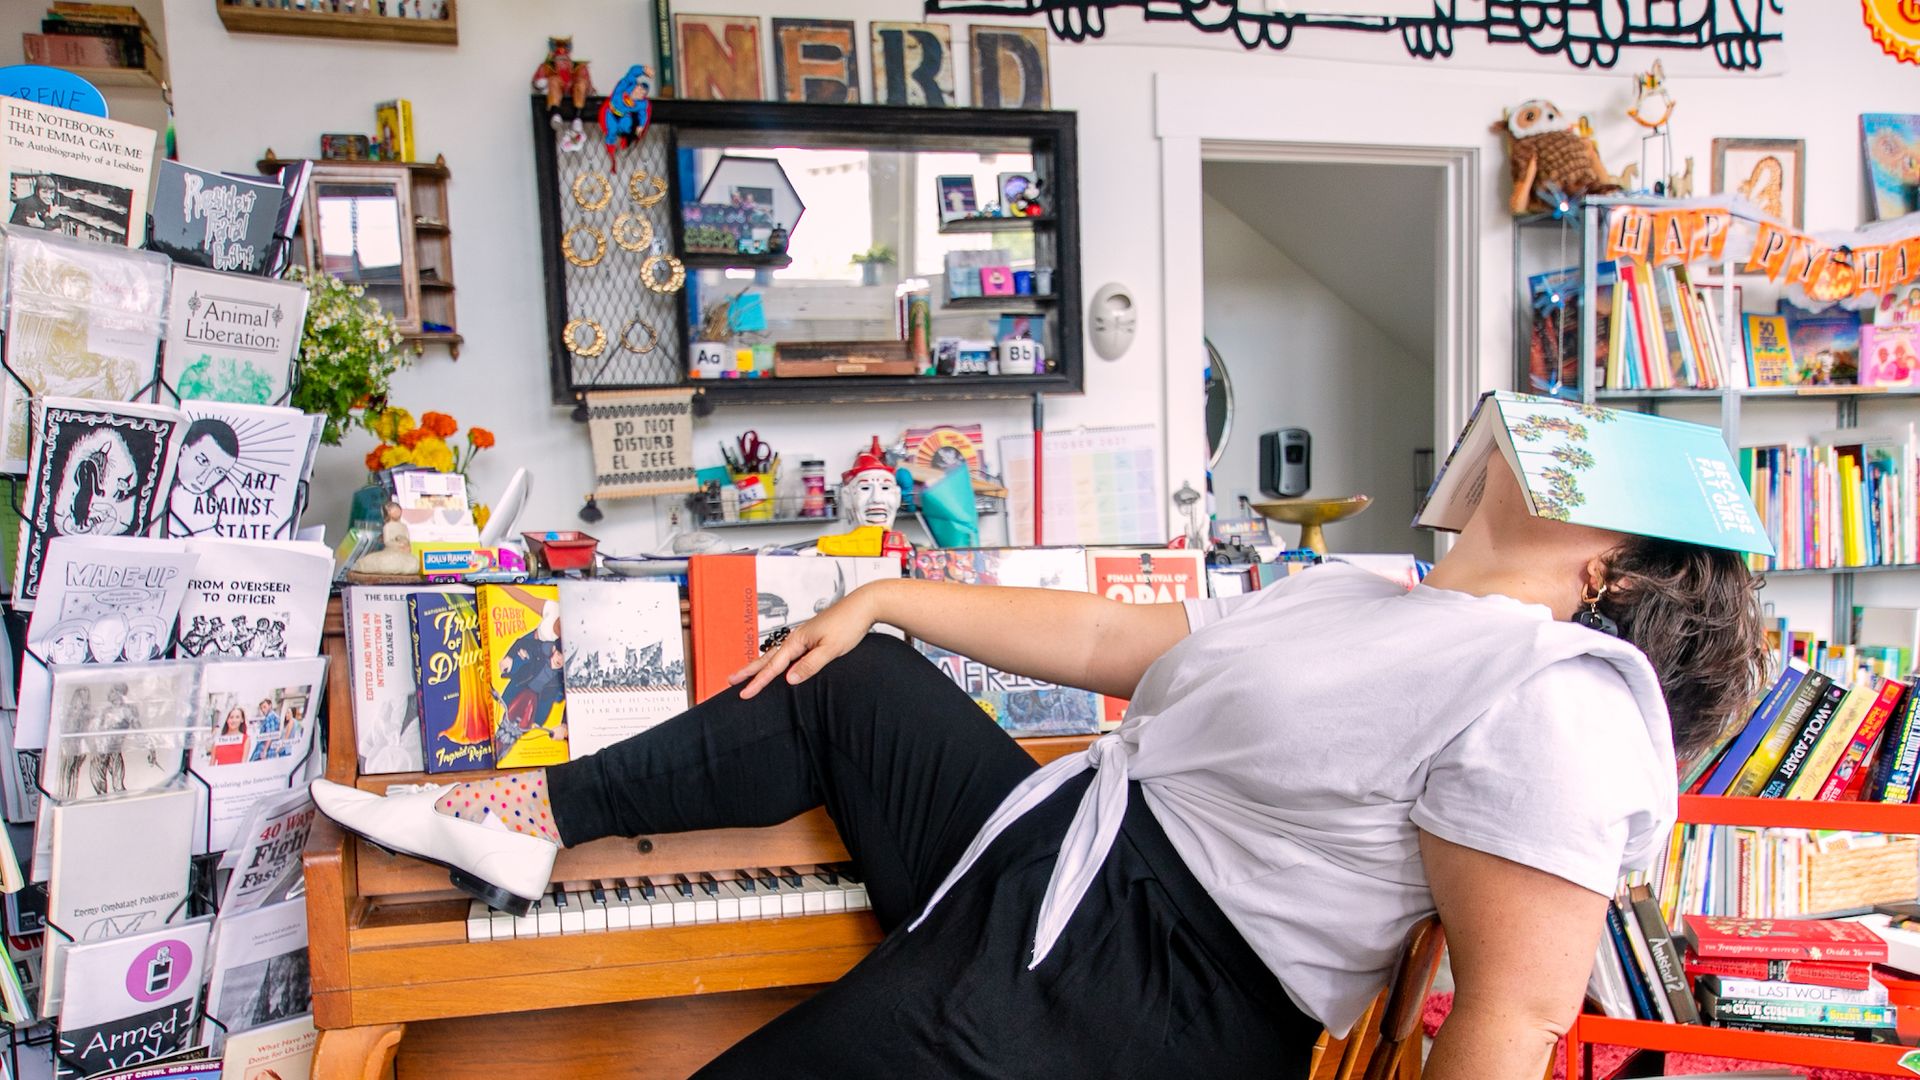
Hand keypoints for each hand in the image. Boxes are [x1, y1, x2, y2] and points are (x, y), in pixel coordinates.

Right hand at [729, 585, 881, 699]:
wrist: (864, 605)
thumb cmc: (849, 623)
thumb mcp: (831, 649)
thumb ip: (810, 665)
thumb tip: (789, 679)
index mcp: (798, 640)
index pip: (774, 666)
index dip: (758, 682)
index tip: (744, 693)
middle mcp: (797, 637)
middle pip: (768, 658)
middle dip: (749, 671)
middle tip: (731, 680)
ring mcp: (803, 636)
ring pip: (777, 654)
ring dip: (761, 665)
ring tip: (747, 673)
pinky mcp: (811, 637)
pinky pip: (788, 652)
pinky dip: (777, 660)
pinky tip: (779, 665)